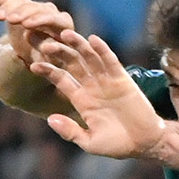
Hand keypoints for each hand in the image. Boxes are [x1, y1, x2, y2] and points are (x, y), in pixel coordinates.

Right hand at [0, 0, 73, 58]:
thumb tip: (46, 47)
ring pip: (21, 2)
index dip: (39, 20)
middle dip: (22, 13)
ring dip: (7, 8)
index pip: (52, 17)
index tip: (26, 25)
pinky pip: (6, 1)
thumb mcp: (52, 61)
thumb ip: (50, 52)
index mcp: (63, 24)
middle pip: (35, 7)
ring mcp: (33, 8)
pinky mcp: (19, 8)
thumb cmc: (51, 61)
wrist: (39, 57)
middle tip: (10, 20)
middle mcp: (50, 12)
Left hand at [28, 30, 169, 159]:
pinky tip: (93, 40)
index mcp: (81, 100)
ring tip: (66, 34)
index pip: (61, 80)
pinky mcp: (123, 80)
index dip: (48, 71)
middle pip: (72, 64)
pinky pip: (111, 62)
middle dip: (59, 53)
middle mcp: (92, 87)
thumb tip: (50, 119)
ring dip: (78, 45)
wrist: (144, 143)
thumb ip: (70, 132)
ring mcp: (107, 81)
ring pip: (89, 58)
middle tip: (45, 44)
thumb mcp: (89, 142)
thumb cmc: (117, 145)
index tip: (34, 65)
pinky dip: (103, 50)